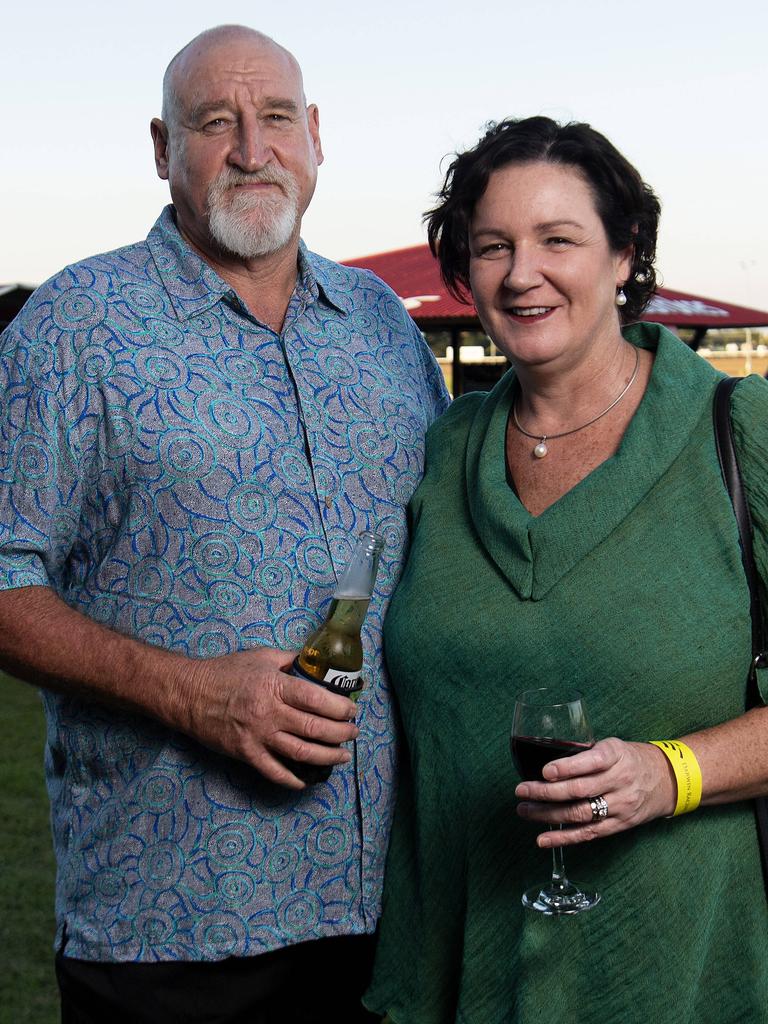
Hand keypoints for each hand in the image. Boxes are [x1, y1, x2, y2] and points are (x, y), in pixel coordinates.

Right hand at [179, 647, 359, 787]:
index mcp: (275, 686)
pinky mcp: (246, 753)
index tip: (351, 710)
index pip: (316, 699)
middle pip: (314, 728)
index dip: (339, 708)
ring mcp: (258, 736)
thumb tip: (315, 662)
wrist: (190, 694)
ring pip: (301, 752)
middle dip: (341, 733)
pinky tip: (307, 780)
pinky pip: (274, 771)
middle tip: (353, 732)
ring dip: (327, 756)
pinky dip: (293, 779)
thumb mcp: (261, 656)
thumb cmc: (226, 672)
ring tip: (342, 755)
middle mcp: (269, 713)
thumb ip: (290, 660)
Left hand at [514, 737, 675, 846]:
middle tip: (521, 791)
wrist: (668, 780)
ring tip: (524, 810)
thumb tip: (545, 757)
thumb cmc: (631, 759)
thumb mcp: (613, 746)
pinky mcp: (619, 825)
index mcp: (616, 756)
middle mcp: (619, 781)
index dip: (567, 768)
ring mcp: (620, 806)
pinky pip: (588, 834)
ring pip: (580, 814)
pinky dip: (563, 838)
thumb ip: (585, 753)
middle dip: (546, 792)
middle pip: (580, 790)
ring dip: (548, 815)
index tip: (545, 771)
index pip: (591, 762)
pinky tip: (543, 839)